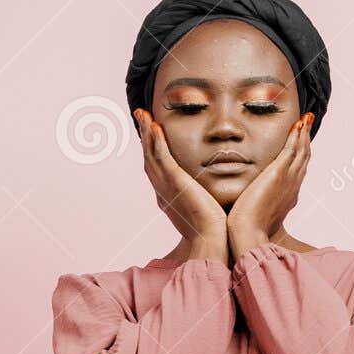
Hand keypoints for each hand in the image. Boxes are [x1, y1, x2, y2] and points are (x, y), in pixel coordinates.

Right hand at [133, 109, 226, 257]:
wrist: (212, 240)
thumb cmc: (212, 230)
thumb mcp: (204, 210)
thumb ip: (203, 198)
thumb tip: (211, 196)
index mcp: (168, 195)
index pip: (156, 166)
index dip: (151, 148)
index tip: (151, 131)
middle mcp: (162, 189)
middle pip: (149, 156)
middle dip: (144, 135)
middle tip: (141, 115)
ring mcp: (166, 185)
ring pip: (151, 153)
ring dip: (147, 132)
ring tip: (143, 114)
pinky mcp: (174, 182)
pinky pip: (162, 156)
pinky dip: (157, 141)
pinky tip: (156, 126)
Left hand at [227, 113, 312, 252]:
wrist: (248, 234)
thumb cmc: (248, 231)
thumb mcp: (255, 215)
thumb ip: (255, 205)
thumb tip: (246, 206)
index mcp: (288, 197)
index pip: (297, 172)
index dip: (300, 157)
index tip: (300, 144)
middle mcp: (292, 187)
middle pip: (304, 159)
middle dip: (306, 141)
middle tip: (307, 125)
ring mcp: (287, 180)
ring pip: (301, 152)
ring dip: (304, 134)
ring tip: (306, 120)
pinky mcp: (278, 174)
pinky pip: (292, 149)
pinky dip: (296, 136)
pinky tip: (297, 124)